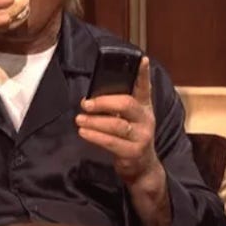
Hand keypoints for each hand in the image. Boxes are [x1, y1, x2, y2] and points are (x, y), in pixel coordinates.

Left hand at [75, 57, 161, 184]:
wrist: (142, 167)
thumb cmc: (130, 136)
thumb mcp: (129, 118)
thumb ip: (117, 105)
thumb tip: (92, 96)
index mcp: (144, 106)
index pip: (145, 86)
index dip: (143, 73)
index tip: (141, 59)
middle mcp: (146, 119)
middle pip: (126, 104)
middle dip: (103, 102)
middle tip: (85, 103)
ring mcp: (142, 136)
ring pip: (117, 124)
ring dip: (94, 121)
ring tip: (79, 119)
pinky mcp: (133, 152)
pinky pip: (111, 142)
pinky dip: (95, 136)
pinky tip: (83, 132)